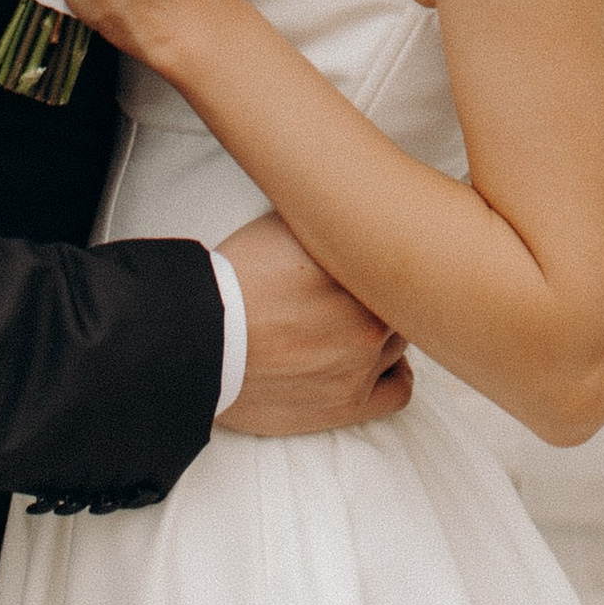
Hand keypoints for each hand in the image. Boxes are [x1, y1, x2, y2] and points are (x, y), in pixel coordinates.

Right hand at [215, 212, 412, 435]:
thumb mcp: (286, 225)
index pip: (402, 254)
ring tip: (351, 323)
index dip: (387, 251)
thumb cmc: (236, 280)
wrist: (202, 341)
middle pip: (400, 299)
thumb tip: (357, 200)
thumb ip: (332, 218)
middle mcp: (369, 316)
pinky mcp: (348, 403)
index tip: (373, 254)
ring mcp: (362, 363)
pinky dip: (393, 372)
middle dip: (381, 291)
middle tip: (359, 288)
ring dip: (383, 328)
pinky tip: (378, 360)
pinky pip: (399, 389)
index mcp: (358, 270)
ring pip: (399, 338)